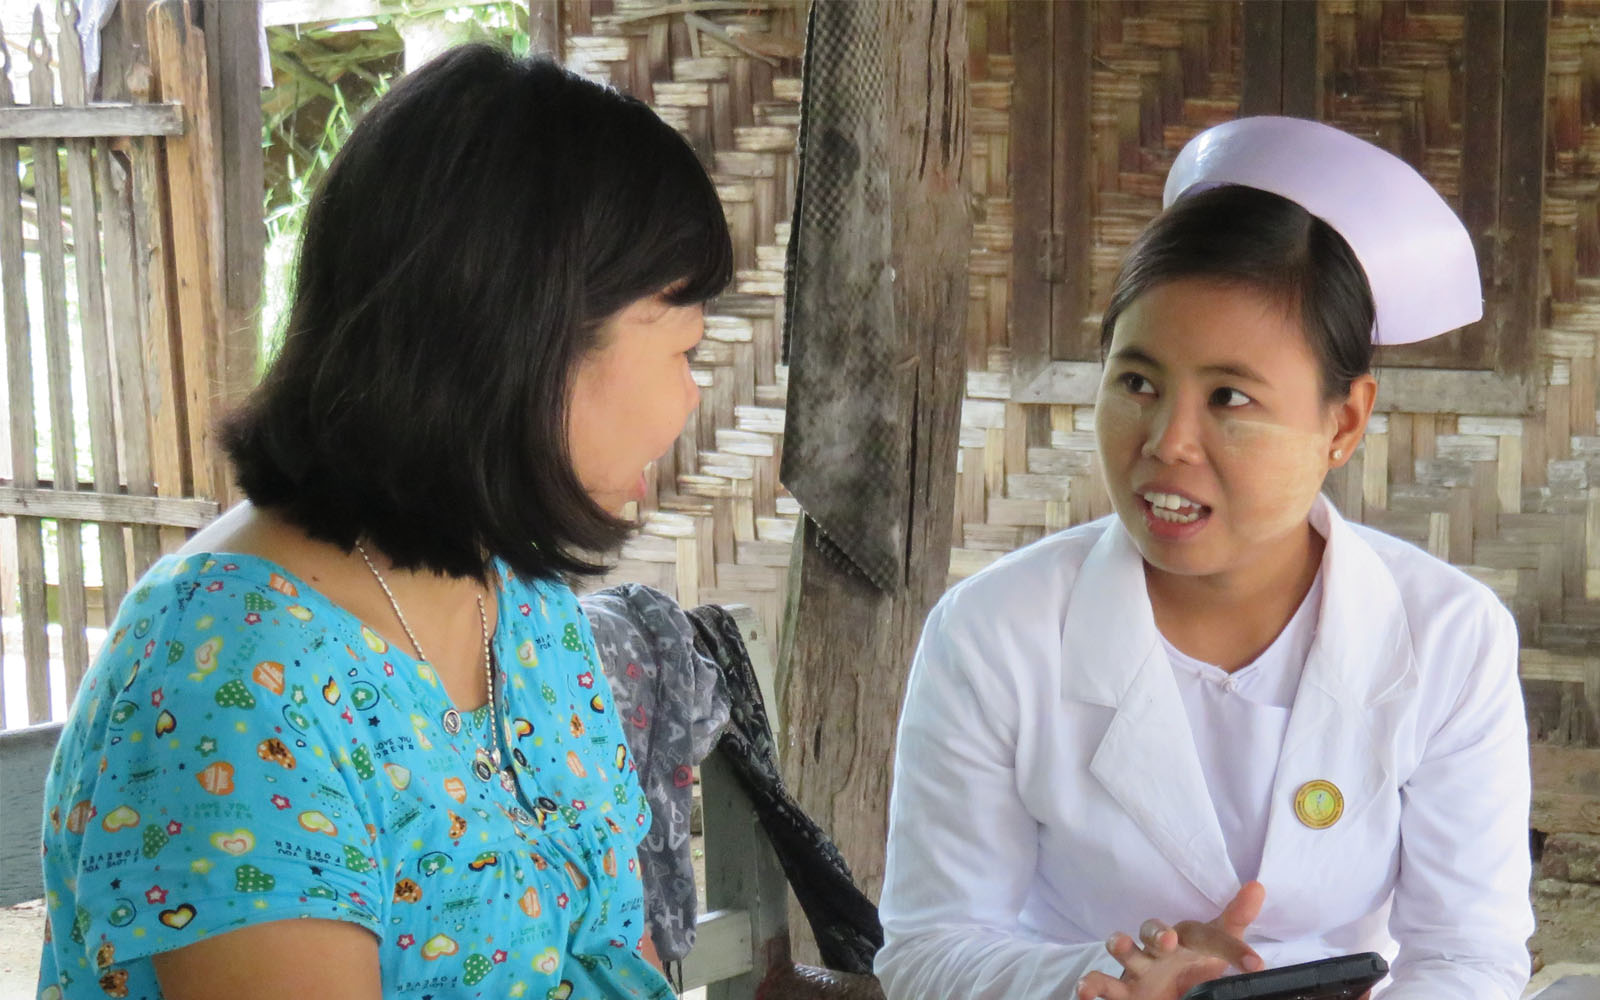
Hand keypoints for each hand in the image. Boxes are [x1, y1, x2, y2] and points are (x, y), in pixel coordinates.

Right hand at [1074, 882, 1266, 999]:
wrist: (1169, 991)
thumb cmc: (1193, 963)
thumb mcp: (1217, 947)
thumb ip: (1235, 922)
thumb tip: (1256, 885)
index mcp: (1184, 938)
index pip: (1206, 934)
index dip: (1229, 947)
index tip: (1255, 964)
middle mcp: (1157, 950)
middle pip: (1151, 930)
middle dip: (1157, 932)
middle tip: (1169, 941)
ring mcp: (1136, 969)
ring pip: (1122, 950)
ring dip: (1119, 945)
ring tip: (1118, 945)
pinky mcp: (1121, 992)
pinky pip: (1100, 983)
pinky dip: (1089, 985)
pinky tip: (1085, 990)